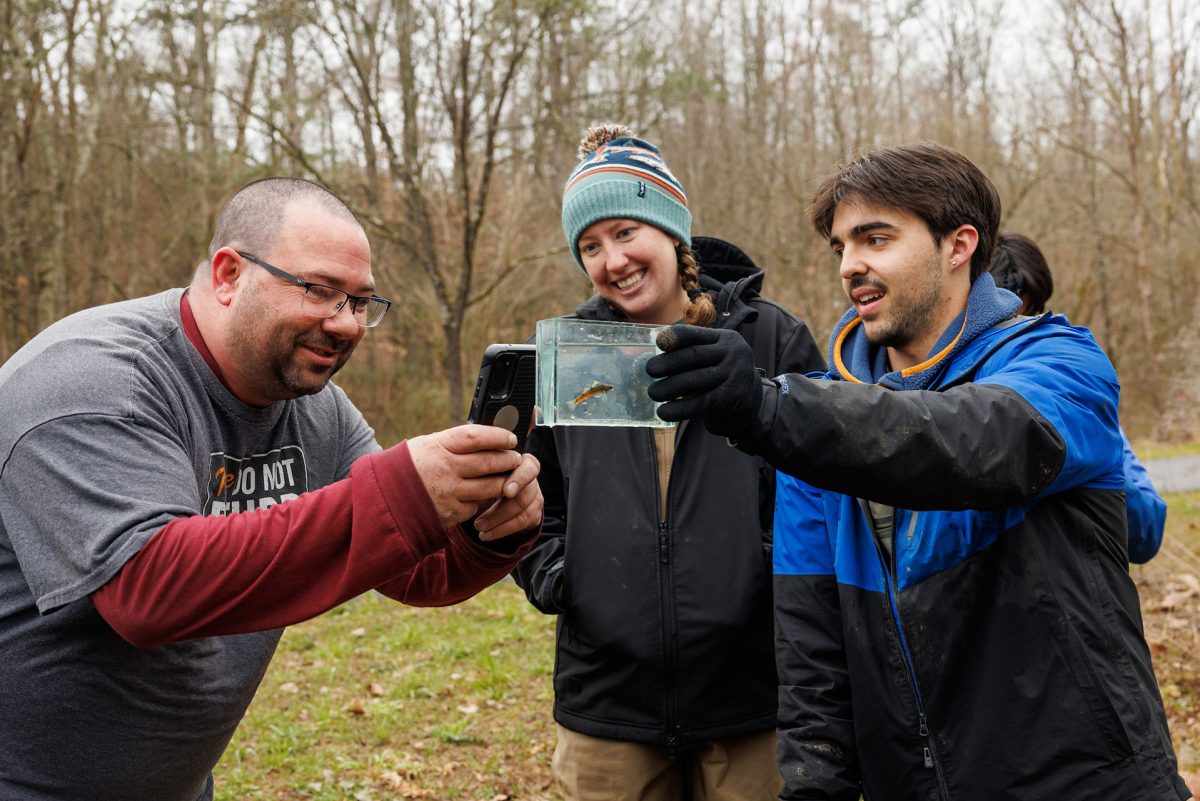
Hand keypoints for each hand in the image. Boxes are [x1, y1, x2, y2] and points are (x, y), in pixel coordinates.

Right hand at [407, 424, 524, 527]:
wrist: (385, 499)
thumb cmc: (411, 466)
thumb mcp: (427, 445)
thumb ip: (454, 442)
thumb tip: (490, 437)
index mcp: (437, 447)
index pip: (476, 437)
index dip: (498, 436)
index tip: (511, 438)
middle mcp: (444, 469)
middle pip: (487, 462)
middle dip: (507, 460)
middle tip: (515, 458)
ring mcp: (448, 493)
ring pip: (489, 487)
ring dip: (503, 481)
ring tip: (508, 476)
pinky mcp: (450, 513)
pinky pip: (476, 505)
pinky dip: (483, 500)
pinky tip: (485, 494)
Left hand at [474, 452, 543, 540]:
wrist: (489, 500)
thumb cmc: (482, 480)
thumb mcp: (480, 475)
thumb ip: (481, 473)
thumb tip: (470, 479)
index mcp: (521, 462)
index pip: (529, 466)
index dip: (519, 480)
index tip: (506, 492)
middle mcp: (531, 478)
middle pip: (527, 492)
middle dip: (504, 508)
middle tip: (483, 518)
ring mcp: (535, 496)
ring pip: (524, 510)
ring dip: (498, 521)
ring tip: (478, 527)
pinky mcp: (534, 513)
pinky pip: (523, 523)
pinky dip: (502, 530)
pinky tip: (486, 535)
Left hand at [646, 324, 762, 437]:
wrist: (750, 402)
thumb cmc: (721, 376)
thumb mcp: (714, 357)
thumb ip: (692, 352)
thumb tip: (654, 358)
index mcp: (725, 338)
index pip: (695, 334)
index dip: (675, 338)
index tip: (658, 343)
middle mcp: (734, 352)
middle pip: (693, 356)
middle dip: (667, 364)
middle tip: (649, 370)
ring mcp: (735, 375)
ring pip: (694, 381)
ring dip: (668, 388)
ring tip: (653, 393)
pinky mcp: (731, 398)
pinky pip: (699, 403)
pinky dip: (678, 408)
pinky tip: (663, 412)